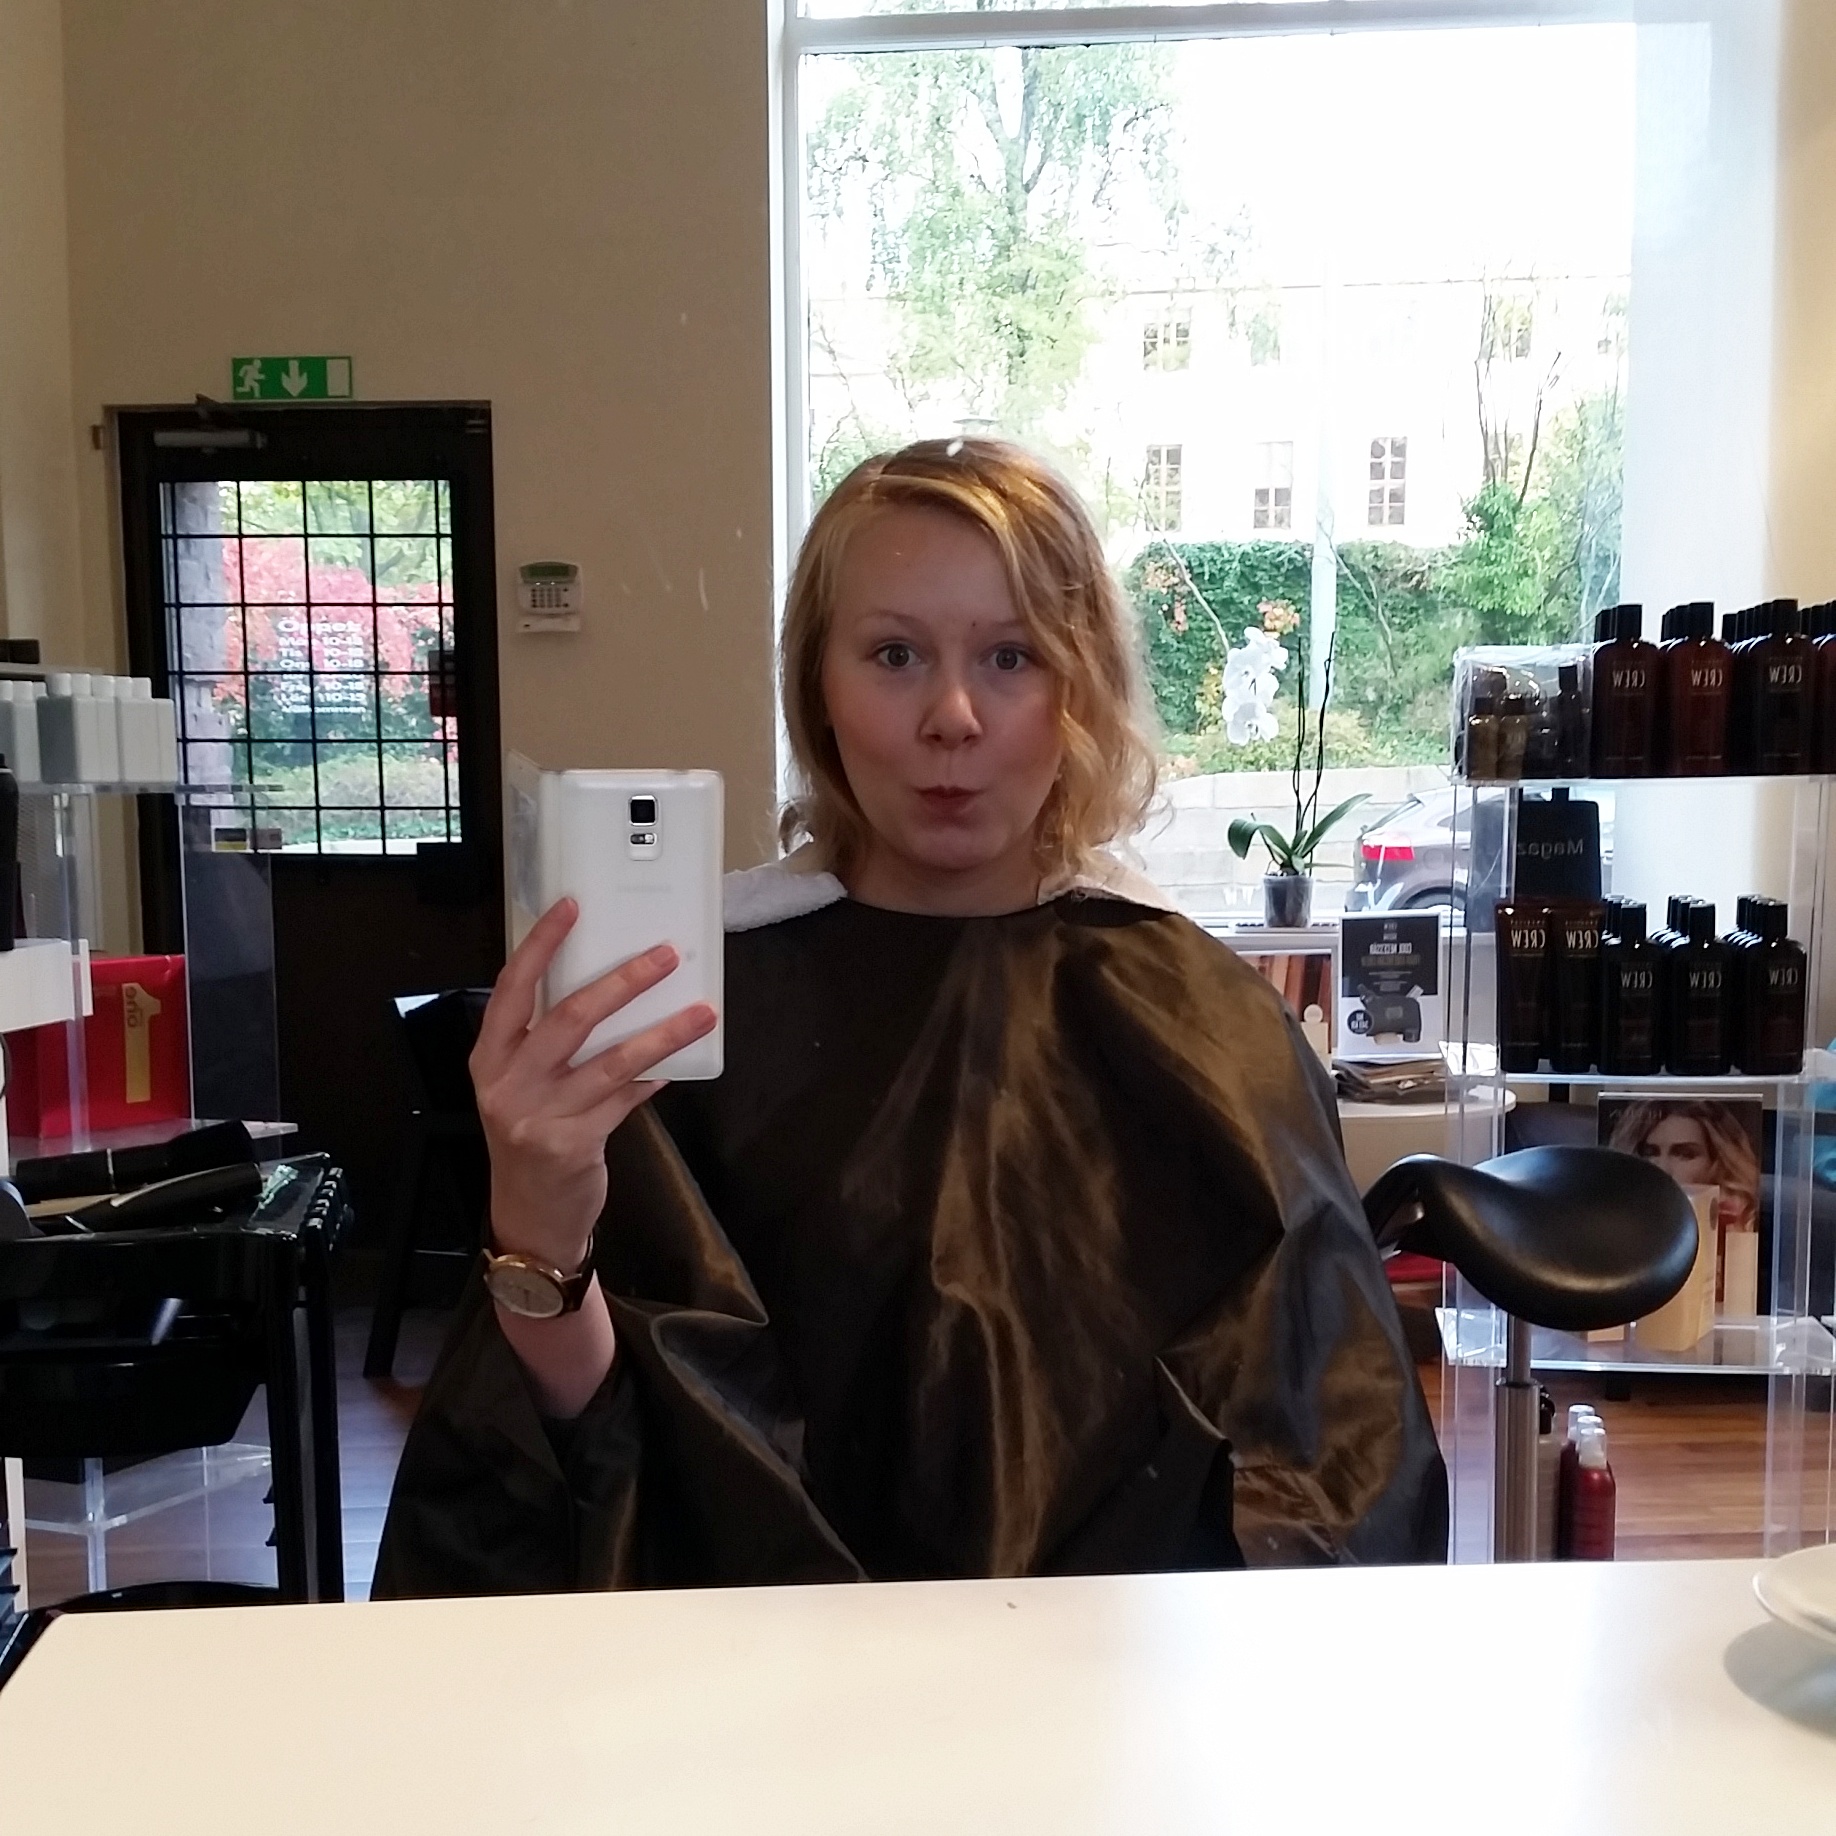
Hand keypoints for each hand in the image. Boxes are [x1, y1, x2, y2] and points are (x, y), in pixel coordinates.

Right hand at [470, 897, 717, 1272]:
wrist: (528, 1216)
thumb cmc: (531, 1136)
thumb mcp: (521, 1085)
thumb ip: (548, 1042)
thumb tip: (612, 985)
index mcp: (490, 1058)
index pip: (512, 988)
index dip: (540, 945)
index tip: (571, 907)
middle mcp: (507, 1083)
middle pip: (569, 1017)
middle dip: (623, 981)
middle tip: (664, 954)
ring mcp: (539, 1115)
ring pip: (612, 1059)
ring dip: (662, 1031)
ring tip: (701, 1011)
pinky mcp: (573, 1144)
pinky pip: (626, 1098)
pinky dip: (654, 1076)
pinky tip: (680, 1061)